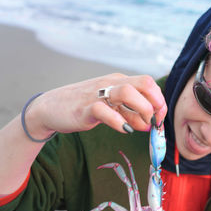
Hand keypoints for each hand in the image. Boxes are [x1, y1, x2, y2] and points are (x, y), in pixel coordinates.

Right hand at [26, 73, 166, 137]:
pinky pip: (104, 110)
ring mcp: (98, 94)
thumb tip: (150, 124)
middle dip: (156, 103)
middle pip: (144, 82)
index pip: (149, 84)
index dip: (159, 101)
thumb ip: (131, 114)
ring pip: (127, 92)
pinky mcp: (84, 108)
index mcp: (120, 81)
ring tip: (142, 125)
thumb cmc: (86, 107)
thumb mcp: (113, 108)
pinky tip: (124, 130)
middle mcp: (111, 84)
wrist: (51, 108)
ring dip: (142, 110)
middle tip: (154, 121)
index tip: (159, 119)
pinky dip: (118, 121)